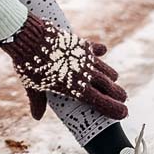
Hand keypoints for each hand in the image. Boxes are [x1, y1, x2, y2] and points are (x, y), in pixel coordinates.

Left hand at [0, 12, 127, 120]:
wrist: (29, 36)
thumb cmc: (29, 64)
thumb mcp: (33, 87)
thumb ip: (38, 102)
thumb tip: (36, 117)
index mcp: (75, 89)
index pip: (102, 103)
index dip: (115, 109)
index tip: (124, 113)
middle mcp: (84, 74)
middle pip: (108, 86)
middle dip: (117, 94)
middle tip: (123, 98)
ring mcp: (84, 57)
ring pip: (105, 69)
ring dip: (110, 75)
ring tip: (113, 79)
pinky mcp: (80, 43)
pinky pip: (94, 48)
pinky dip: (99, 51)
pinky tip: (103, 50)